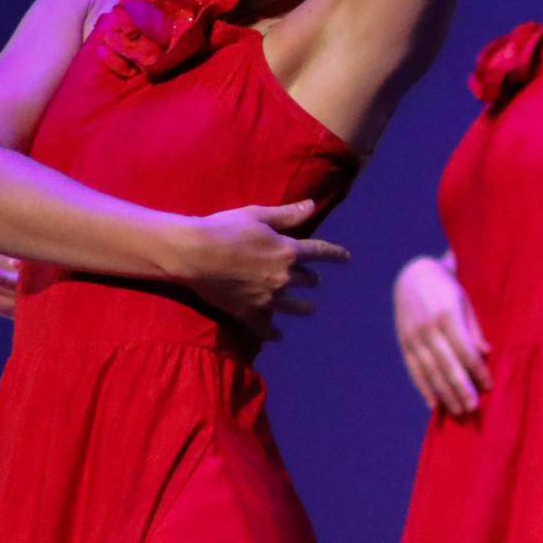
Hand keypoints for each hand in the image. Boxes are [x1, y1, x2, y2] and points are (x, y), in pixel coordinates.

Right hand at [170, 199, 350, 340]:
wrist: (195, 254)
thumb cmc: (224, 228)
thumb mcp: (257, 215)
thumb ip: (286, 215)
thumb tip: (311, 206)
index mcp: (288, 251)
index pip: (320, 253)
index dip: (335, 255)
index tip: (346, 259)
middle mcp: (284, 277)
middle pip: (307, 280)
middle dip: (312, 280)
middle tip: (314, 281)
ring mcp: (269, 298)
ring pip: (295, 307)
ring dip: (304, 307)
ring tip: (309, 309)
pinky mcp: (250, 313)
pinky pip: (266, 329)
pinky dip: (273, 333)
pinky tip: (278, 336)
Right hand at [393, 254, 490, 413]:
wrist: (413, 274)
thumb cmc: (447, 288)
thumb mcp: (465, 301)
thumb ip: (474, 328)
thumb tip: (486, 354)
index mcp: (447, 315)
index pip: (465, 350)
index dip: (477, 370)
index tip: (489, 386)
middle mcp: (428, 328)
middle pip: (447, 365)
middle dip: (461, 388)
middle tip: (473, 408)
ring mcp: (413, 336)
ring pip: (430, 371)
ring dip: (444, 393)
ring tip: (457, 410)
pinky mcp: (403, 341)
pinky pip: (414, 369)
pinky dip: (423, 387)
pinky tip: (434, 403)